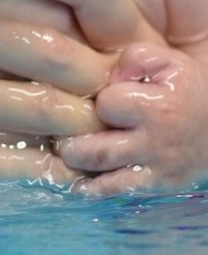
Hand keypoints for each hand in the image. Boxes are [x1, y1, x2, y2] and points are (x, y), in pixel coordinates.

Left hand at [0, 0, 166, 188]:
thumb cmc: (127, 74)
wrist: (181, 149)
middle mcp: (115, 82)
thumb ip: (68, 1)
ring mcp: (101, 132)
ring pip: (37, 109)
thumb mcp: (113, 33)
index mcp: (127, 37)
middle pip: (49, 51)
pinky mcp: (82, 178)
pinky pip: (30, 169)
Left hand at [57, 44, 207, 193]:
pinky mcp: (156, 190)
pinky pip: (115, 196)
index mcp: (158, 108)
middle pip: (94, 149)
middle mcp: (156, 145)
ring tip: (69, 151)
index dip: (101, 99)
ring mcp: (155, 172)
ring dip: (78, 165)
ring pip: (100, 178)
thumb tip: (109, 79)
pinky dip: (92, 190)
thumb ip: (133, 58)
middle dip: (75, 141)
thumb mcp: (167, 61)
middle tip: (68, 132)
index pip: (106, 105)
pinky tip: (79, 181)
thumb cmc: (185, 90)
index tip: (108, 98)